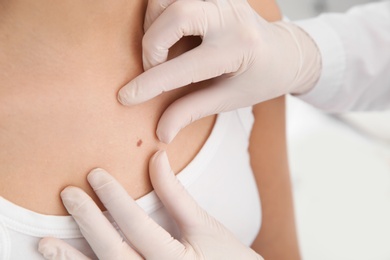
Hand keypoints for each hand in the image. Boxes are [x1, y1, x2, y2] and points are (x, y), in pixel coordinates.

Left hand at [38, 151, 262, 259]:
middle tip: (68, 195)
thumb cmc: (228, 257)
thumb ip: (177, 195)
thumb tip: (156, 157)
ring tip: (44, 243)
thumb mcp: (205, 225)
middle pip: (112, 253)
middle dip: (87, 223)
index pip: (135, 226)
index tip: (95, 174)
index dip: (114, 198)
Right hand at [118, 0, 320, 142]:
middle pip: (175, 15)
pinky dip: (163, 11)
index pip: (184, 66)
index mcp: (238, 50)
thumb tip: (162, 132)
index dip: (150, 83)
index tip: (126, 96)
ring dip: (154, 23)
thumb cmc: (260, 79)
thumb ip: (192, 111)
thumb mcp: (229, 99)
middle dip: (152, 44)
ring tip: (160, 47)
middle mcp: (232, 17)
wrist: (285, 54)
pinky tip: (168, 31)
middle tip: (153, 66)